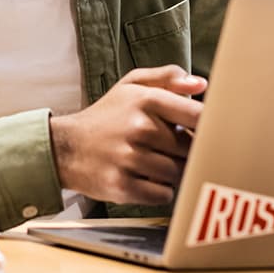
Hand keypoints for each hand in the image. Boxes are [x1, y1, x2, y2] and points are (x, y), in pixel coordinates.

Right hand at [48, 65, 205, 205]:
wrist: (65, 148)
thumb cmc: (106, 117)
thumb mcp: (131, 87)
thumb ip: (167, 77)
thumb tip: (200, 85)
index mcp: (145, 100)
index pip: (198, 116)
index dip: (208, 126)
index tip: (206, 130)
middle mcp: (138, 128)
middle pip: (190, 149)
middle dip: (185, 151)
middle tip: (169, 148)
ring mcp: (129, 158)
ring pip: (177, 173)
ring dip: (172, 172)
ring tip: (153, 163)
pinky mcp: (122, 186)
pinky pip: (163, 195)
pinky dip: (159, 191)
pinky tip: (144, 179)